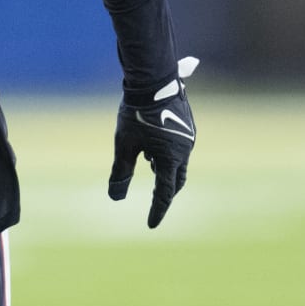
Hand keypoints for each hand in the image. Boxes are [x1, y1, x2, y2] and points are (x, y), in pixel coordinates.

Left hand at [108, 56, 197, 228]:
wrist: (153, 80)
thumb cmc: (136, 112)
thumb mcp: (124, 144)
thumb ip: (121, 172)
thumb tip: (116, 198)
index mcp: (171, 158)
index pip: (165, 193)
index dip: (157, 211)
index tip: (151, 225)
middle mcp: (185, 149)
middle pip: (176, 181)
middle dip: (165, 192)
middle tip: (155, 203)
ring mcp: (188, 137)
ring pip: (177, 163)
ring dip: (164, 169)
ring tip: (147, 163)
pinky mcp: (187, 126)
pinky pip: (178, 148)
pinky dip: (166, 154)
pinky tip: (151, 145)